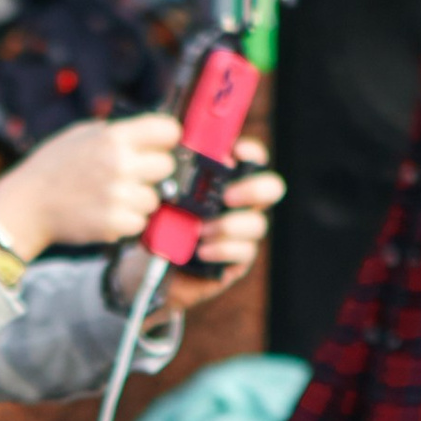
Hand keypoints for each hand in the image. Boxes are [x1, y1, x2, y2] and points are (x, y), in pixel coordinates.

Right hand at [0, 111, 180, 259]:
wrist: (27, 205)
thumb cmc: (53, 167)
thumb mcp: (82, 134)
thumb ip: (117, 133)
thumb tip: (151, 134)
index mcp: (114, 137)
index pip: (169, 131)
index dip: (165, 139)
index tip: (158, 145)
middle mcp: (120, 164)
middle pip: (166, 166)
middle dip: (152, 171)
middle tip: (130, 175)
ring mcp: (118, 196)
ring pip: (154, 198)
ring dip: (139, 199)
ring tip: (112, 196)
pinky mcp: (114, 224)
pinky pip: (140, 222)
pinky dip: (127, 221)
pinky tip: (106, 212)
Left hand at [150, 165, 283, 305]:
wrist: (148, 268)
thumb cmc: (158, 225)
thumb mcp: (163, 198)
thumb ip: (178, 178)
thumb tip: (184, 155)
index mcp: (226, 182)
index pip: (252, 160)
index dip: (251, 153)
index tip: (236, 152)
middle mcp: (241, 205)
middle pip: (272, 188)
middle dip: (253, 189)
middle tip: (227, 197)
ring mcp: (243, 233)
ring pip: (257, 224)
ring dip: (228, 225)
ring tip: (200, 231)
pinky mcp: (237, 261)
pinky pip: (244, 252)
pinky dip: (222, 249)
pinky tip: (202, 252)